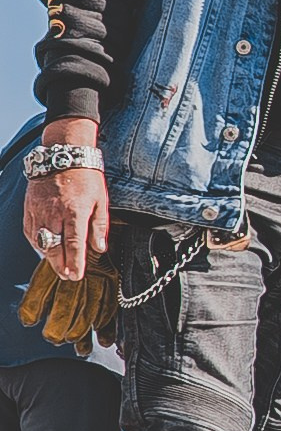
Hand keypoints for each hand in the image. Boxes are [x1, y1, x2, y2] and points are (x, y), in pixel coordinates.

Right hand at [27, 130, 107, 280]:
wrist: (63, 154)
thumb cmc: (86, 177)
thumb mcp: (101, 201)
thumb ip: (99, 227)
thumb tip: (99, 248)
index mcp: (75, 212)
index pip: (74, 244)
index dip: (74, 262)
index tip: (76, 275)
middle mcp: (55, 213)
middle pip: (54, 247)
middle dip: (60, 265)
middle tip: (68, 276)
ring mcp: (39, 210)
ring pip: (40, 241)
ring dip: (49, 256)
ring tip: (59, 265)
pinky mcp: (29, 207)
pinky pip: (30, 230)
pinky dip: (37, 242)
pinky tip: (45, 248)